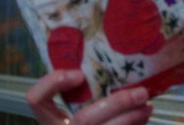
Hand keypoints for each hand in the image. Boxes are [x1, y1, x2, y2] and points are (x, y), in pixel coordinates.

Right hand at [26, 70, 152, 124]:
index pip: (36, 99)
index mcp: (51, 119)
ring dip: (132, 117)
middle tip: (141, 92)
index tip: (79, 74)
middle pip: (84, 119)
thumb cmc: (93, 117)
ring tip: (147, 105)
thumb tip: (116, 63)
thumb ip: (88, 90)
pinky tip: (144, 116)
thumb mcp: (83, 103)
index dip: (53, 84)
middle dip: (117, 104)